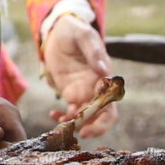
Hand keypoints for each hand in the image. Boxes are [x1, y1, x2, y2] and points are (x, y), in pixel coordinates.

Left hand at [42, 16, 116, 139]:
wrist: (58, 31)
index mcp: (104, 76)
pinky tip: (53, 114)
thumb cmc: (74, 31)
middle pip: (102, 115)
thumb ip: (94, 51)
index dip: (104, 116)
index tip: (91, 123)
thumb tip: (103, 70)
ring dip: (76, 124)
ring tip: (60, 124)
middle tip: (80, 133)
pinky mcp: (70, 93)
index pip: (111, 102)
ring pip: (85, 116)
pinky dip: (63, 117)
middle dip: (94, 127)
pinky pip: (70, 111)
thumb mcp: (84, 35)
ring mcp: (83, 92)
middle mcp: (96, 87)